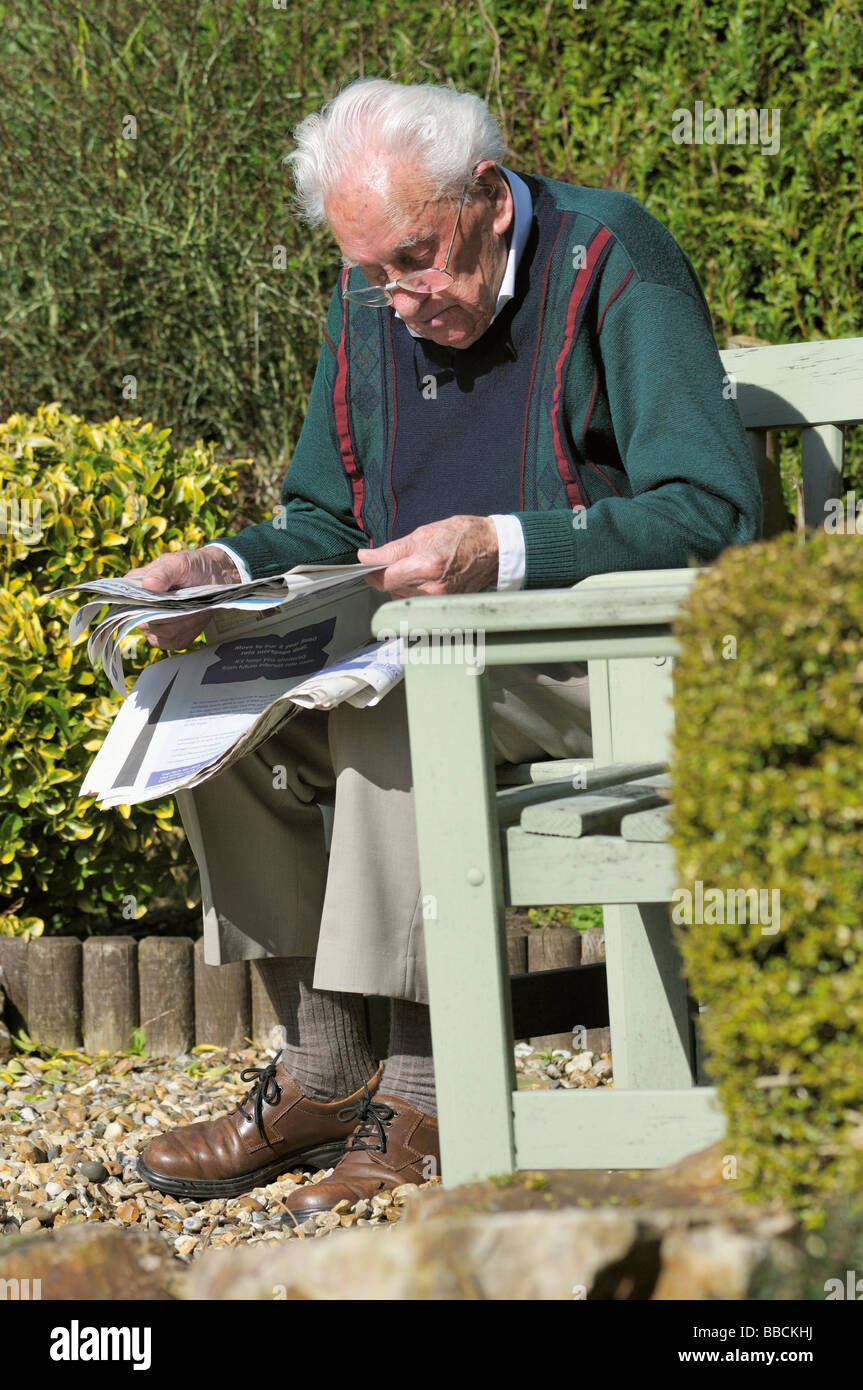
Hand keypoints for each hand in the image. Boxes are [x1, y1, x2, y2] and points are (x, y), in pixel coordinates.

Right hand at [123, 546, 241, 650]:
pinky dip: (190, 631)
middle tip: (189, 600)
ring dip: (185, 622)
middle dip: (173, 613)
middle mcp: (139, 609)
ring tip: (195, 607)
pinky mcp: (168, 638)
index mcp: (135, 588)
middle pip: (148, 623)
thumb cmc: (192, 566)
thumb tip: (148, 585)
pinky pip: (175, 642)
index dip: (147, 605)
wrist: (213, 577)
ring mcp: (153, 626)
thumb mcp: (178, 563)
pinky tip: (197, 617)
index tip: (168, 598)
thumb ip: (162, 572)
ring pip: (164, 634)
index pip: (128, 604)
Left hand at [356, 516, 498, 597]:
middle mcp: (431, 589)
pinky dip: (415, 591)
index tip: (371, 564)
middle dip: (390, 575)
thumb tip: (365, 557)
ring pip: (402, 597)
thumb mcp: (423, 534)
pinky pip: (416, 602)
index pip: (383, 580)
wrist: (493, 549)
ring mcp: (439, 601)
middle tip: (405, 560)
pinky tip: (427, 578)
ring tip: (419, 568)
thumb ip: (391, 550)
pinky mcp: (444, 606)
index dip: (373, 572)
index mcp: (425, 567)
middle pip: (391, 590)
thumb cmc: (462, 536)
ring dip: (402, 584)